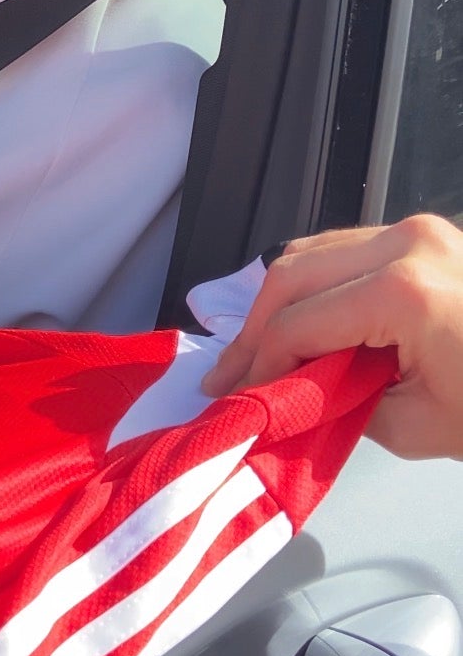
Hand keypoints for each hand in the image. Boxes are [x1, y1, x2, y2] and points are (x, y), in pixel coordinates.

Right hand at [202, 214, 462, 460]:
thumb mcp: (416, 425)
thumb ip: (339, 401)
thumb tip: (287, 394)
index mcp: (405, 292)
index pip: (299, 323)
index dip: (258, 364)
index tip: (234, 398)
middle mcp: (408, 243)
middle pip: (292, 274)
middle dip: (253, 329)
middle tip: (229, 375)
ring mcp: (419, 230)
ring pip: (312, 252)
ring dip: (278, 303)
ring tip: (256, 353)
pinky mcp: (425, 234)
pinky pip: (345, 250)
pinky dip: (313, 286)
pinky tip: (300, 326)